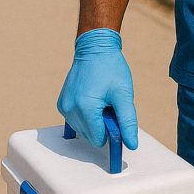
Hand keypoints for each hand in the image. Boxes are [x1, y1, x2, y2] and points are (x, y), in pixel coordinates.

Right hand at [57, 29, 137, 148]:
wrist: (95, 48)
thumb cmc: (111, 68)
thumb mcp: (124, 95)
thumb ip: (127, 122)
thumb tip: (131, 144)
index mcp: (85, 109)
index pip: (98, 140)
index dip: (111, 130)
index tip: (116, 115)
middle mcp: (70, 110)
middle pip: (90, 136)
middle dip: (102, 124)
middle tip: (108, 103)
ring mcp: (63, 107)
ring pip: (82, 130)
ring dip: (93, 119)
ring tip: (100, 98)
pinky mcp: (61, 104)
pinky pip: (75, 121)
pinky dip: (85, 115)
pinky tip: (91, 98)